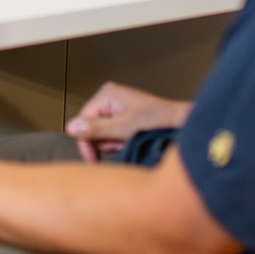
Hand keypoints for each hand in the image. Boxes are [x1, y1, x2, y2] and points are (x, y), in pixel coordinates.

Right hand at [65, 82, 190, 162]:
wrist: (182, 124)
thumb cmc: (160, 121)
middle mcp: (109, 99)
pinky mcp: (123, 118)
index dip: (86, 141)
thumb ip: (97, 129)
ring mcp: (116, 109)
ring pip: (102, 135)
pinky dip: (121, 142)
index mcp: (107, 94)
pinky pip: (112, 135)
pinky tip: (132, 141)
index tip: (93, 159)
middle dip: (106, 142)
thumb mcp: (125, 128)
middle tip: (122, 143)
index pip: (82, 120)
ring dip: (115, 143)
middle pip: (91, 128)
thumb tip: (72, 128)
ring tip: (130, 141)